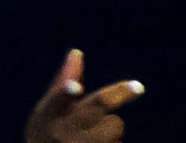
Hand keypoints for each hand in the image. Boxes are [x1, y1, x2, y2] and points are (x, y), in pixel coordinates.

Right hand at [25, 51, 141, 142]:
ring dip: (111, 128)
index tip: (75, 87)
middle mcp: (64, 132)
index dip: (67, 92)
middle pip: (99, 105)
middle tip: (138, 87)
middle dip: (119, 94)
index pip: (59, 99)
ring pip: (115, 125)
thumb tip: (77, 52)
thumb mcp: (47, 112)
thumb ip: (63, 84)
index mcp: (50, 114)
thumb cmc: (47, 135)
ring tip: (91, 139)